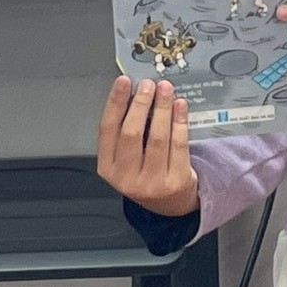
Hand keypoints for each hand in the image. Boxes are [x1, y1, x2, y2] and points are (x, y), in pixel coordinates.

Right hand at [96, 77, 197, 215]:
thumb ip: (125, 132)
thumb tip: (135, 94)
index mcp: (108, 168)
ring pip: (157, 137)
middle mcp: (127, 178)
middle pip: (132, 133)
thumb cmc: (145, 174)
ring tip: (165, 89)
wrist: (169, 204)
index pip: (107, 129)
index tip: (123, 82)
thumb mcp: (125, 158)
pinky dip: (179, 121)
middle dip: (140, 103)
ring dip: (162, 108)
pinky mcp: (176, 181)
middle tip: (148, 85)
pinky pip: (179, 144)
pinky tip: (179, 106)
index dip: (115, 102)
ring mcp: (153, 182)